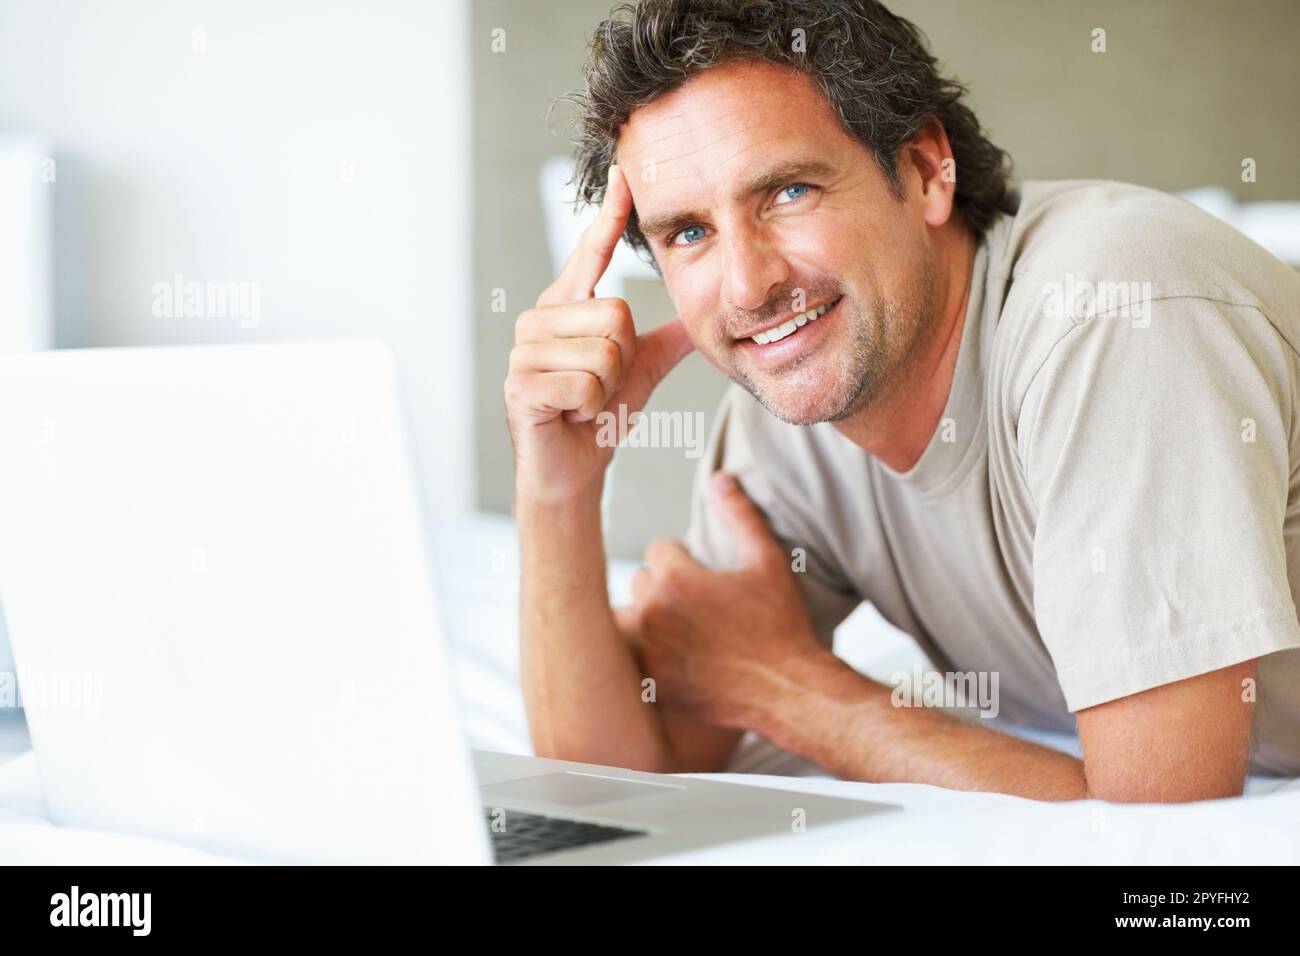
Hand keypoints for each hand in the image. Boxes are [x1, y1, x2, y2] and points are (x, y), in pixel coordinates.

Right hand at [505, 163, 693, 504]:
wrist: (571, 471)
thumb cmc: (599, 415)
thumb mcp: (640, 370)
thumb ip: (666, 339)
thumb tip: (700, 315)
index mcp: (567, 306)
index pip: (591, 252)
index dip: (609, 215)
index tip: (625, 172)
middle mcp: (538, 318)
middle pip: (616, 313)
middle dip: (623, 360)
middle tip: (600, 385)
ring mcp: (524, 351)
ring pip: (604, 351)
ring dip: (608, 389)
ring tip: (586, 400)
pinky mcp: (520, 384)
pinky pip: (587, 383)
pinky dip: (592, 408)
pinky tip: (572, 415)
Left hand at [617, 471, 827, 728]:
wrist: (789, 690)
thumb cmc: (781, 624)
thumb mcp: (767, 562)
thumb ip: (739, 516)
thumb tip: (720, 478)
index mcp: (673, 577)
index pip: (658, 550)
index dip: (686, 561)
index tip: (708, 579)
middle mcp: (651, 612)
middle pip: (643, 582)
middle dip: (666, 588)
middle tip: (702, 607)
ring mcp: (648, 650)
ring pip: (632, 619)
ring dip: (651, 620)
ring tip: (687, 632)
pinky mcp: (650, 682)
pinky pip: (636, 656)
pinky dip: (652, 655)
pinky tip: (682, 660)